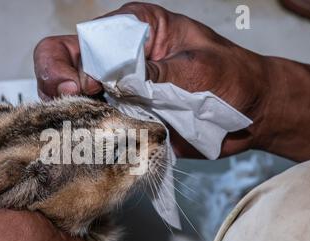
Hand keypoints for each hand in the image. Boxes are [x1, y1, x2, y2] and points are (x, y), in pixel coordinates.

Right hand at [34, 2, 299, 158]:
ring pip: (72, 99)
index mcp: (133, 30)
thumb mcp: (195, 68)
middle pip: (64, 66)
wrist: (250, 113)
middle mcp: (118, 57)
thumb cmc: (232, 77)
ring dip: (71, 113)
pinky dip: (89, 134)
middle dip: (59, 88)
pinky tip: (93, 140)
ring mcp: (118, 89)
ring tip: (84, 126)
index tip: (85, 89)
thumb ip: (154, 74)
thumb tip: (113, 82)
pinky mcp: (125, 116)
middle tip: (75, 107)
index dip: (71, 65)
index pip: (82, 40)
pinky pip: (95, 125)